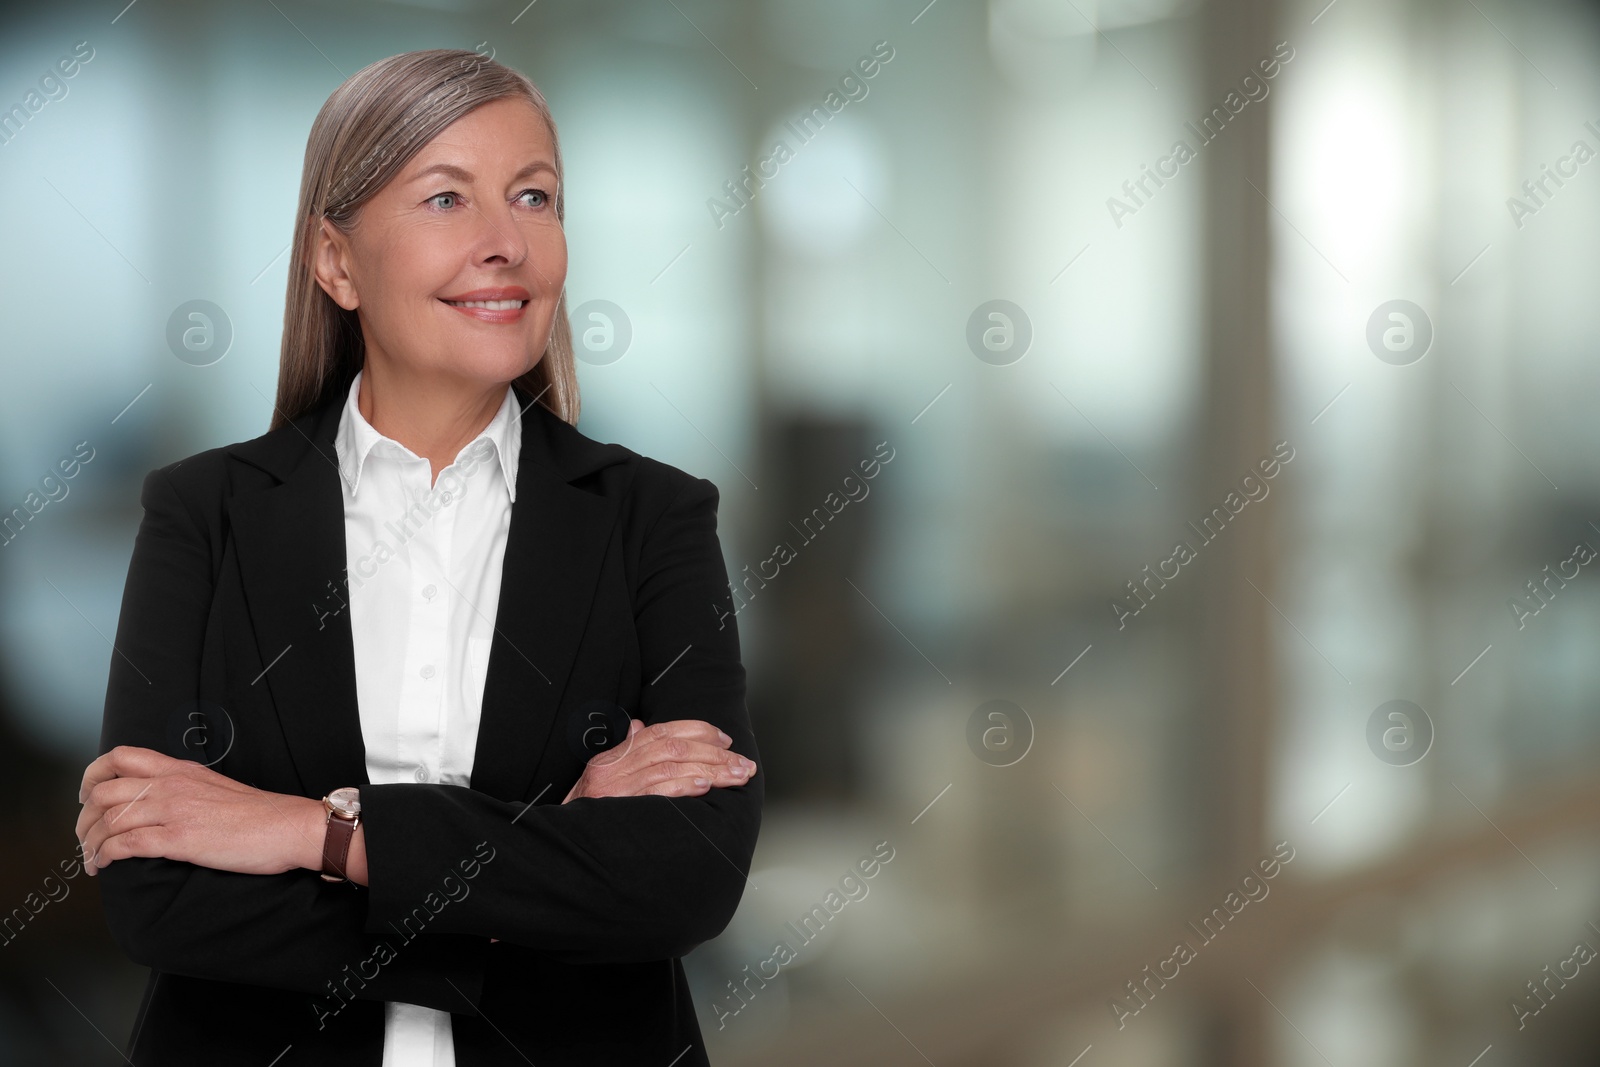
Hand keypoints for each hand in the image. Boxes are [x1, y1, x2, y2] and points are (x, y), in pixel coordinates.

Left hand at [76, 746, 319, 877]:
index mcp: (179, 769)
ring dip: (90, 843)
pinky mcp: (179, 838)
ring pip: (108, 820)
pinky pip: (125, 844)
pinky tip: (105, 865)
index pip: (119, 757)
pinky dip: (106, 856)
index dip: (92, 775)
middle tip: (85, 837)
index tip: (87, 796)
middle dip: (83, 819)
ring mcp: (174, 810)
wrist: (287, 826)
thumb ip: (183, 789)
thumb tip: (158, 805)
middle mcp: (171, 784)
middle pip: (103, 792)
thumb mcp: (214, 787)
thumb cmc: (258, 814)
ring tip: (92, 859)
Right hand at [562, 719, 755, 802]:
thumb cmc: (584, 814)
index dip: (697, 731)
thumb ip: (623, 751)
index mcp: (614, 757)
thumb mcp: (599, 776)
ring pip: (671, 765)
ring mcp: (616, 786)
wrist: (558, 845)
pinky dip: (683, 785)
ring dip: (711, 769)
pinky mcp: (620, 807)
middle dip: (715, 753)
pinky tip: (705, 785)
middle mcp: (615, 767)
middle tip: (743, 763)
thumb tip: (638, 726)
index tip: (725, 741)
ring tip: (737, 776)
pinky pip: (657, 790)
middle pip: (673, 747)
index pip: (661, 732)